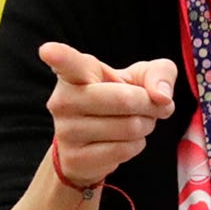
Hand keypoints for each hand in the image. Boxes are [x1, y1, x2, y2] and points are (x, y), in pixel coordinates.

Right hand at [40, 42, 175, 188]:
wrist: (92, 143)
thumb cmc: (117, 98)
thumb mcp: (141, 77)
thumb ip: (160, 73)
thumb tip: (162, 97)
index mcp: (76, 72)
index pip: (66, 63)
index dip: (58, 55)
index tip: (48, 51)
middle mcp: (64, 100)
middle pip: (124, 99)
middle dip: (149, 104)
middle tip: (150, 106)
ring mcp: (66, 131)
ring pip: (129, 127)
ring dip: (145, 126)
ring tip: (134, 122)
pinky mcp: (75, 158)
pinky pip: (124, 150)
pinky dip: (136, 145)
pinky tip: (124, 141)